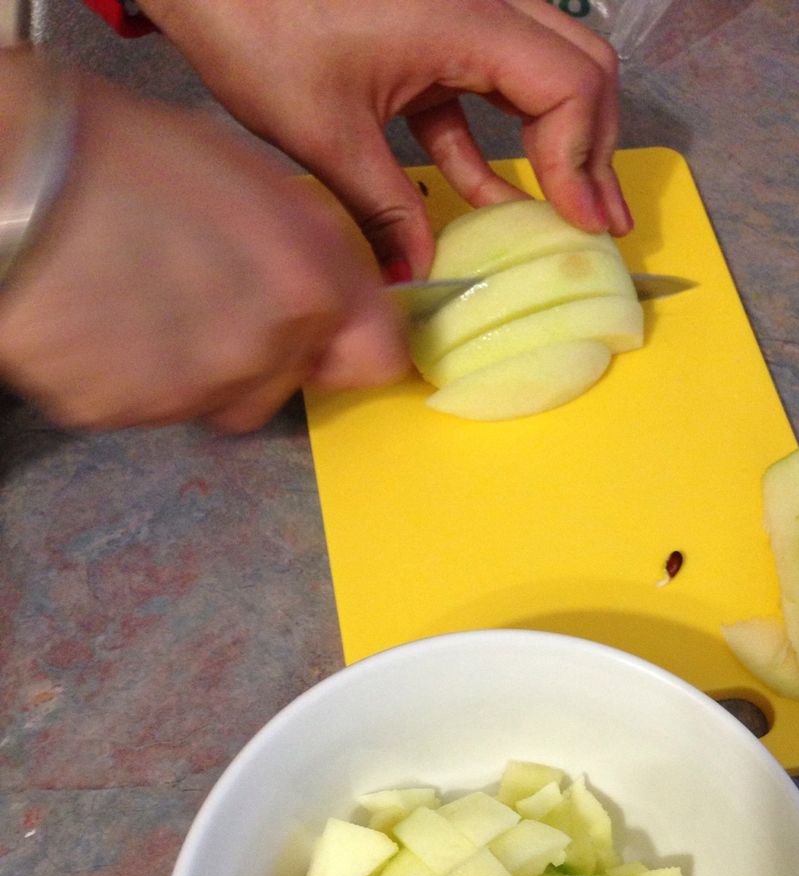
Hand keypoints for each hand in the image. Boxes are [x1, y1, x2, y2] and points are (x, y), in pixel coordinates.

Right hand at [0, 61, 407, 432]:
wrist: (20, 177)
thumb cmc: (129, 156)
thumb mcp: (257, 183)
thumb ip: (318, 257)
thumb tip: (342, 302)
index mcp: (310, 288)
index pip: (378, 362)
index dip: (349, 347)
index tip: (329, 341)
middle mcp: (264, 351)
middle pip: (287, 385)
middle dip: (260, 352)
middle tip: (204, 295)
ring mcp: (194, 391)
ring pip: (218, 401)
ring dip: (195, 369)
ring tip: (146, 300)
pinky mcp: (125, 412)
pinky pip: (146, 408)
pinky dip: (131, 377)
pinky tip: (107, 319)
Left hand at [140, 0, 631, 277]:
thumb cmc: (257, 24)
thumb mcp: (326, 134)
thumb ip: (385, 209)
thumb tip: (417, 275)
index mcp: (466, 19)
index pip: (570, 87)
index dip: (584, 161)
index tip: (579, 223)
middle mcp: (477, 6)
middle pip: (578, 69)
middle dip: (595, 149)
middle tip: (600, 221)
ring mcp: (455, 17)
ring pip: (539, 75)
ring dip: (556, 146)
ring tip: (569, 214)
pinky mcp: (426, 35)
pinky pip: (483, 89)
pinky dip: (494, 145)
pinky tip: (494, 201)